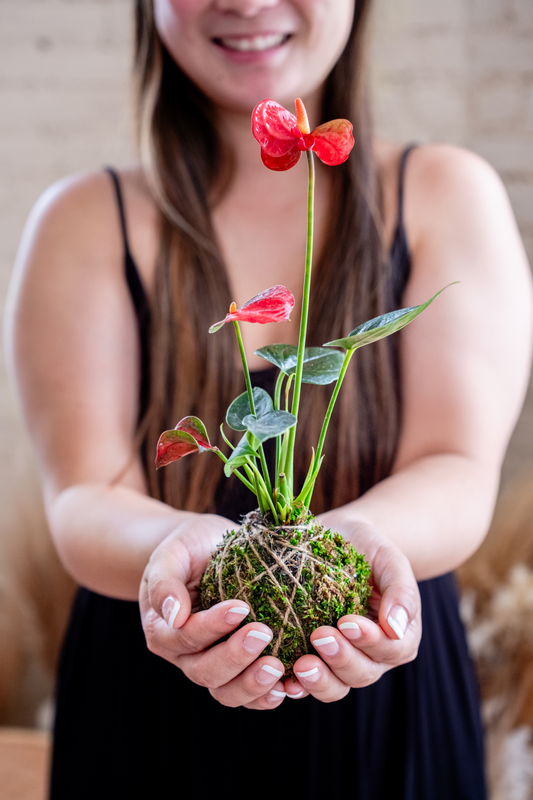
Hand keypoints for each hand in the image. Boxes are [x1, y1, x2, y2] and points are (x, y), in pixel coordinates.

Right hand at [139, 514, 287, 708]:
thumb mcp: (172, 553)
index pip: (186, 637)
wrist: (208, 550)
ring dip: (252, 685)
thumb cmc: (188, 548)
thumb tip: (173, 615)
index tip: (241, 607)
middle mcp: (186, 655)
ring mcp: (214, 665)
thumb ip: (165, 581)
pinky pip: (250, 694)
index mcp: (164, 630)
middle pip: (205, 672)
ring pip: (227, 692)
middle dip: (235, 657)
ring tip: (277, 668)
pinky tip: (289, 685)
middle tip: (264, 633)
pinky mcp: (240, 668)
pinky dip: (267, 696)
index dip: (212, 626)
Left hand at [282, 520, 420, 701]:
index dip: (371, 641)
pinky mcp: (313, 659)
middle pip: (363, 673)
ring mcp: (341, 661)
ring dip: (319, 680)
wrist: (338, 538)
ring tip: (301, 664)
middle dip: (341, 659)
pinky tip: (283, 682)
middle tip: (319, 636)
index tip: (347, 622)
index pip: (391, 649)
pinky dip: (295, 687)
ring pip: (336, 686)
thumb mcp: (390, 560)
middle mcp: (372, 655)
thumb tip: (395, 627)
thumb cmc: (368, 548)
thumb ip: (401, 591)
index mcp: (399, 635)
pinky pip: (306, 684)